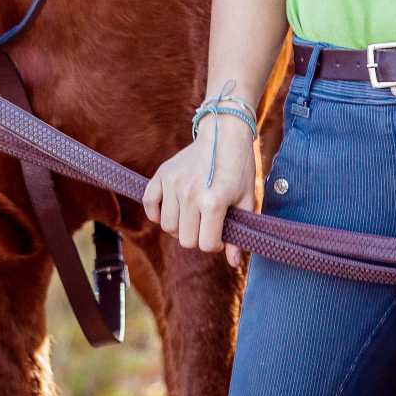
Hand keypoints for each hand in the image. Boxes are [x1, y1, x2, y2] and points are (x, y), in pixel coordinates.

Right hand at [142, 115, 258, 268]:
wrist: (224, 132)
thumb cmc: (240, 167)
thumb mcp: (247, 200)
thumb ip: (239, 234)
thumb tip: (233, 263)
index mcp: (213, 202)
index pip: (205, 244)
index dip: (215, 244)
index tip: (221, 233)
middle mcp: (190, 194)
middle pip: (185, 239)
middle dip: (198, 237)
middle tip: (208, 224)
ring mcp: (173, 183)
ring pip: (167, 226)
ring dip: (180, 226)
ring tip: (193, 215)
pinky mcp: (162, 174)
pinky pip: (149, 204)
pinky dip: (156, 212)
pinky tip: (171, 209)